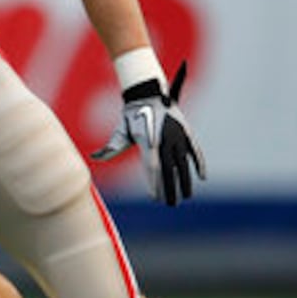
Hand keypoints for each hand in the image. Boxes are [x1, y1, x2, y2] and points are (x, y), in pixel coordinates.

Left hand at [91, 61, 206, 205]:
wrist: (148, 93)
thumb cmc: (131, 116)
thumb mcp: (121, 131)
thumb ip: (111, 147)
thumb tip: (95, 157)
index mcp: (147, 141)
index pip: (151, 167)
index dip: (153, 183)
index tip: (154, 198)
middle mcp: (164, 139)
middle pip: (168, 169)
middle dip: (169, 188)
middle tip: (170, 204)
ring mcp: (177, 135)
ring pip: (183, 162)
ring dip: (185, 180)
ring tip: (186, 196)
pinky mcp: (186, 132)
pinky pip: (195, 150)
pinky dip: (199, 162)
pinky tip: (202, 177)